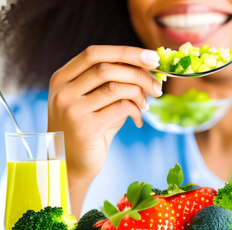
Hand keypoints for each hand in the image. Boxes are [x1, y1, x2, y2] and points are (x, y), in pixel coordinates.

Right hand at [47, 46, 161, 216]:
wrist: (72, 165)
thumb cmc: (89, 132)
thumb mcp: (96, 104)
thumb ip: (114, 85)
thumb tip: (148, 71)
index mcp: (62, 78)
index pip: (94, 53)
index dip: (126, 52)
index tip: (152, 58)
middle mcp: (63, 90)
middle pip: (107, 67)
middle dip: (139, 73)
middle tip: (158, 86)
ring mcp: (71, 108)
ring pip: (115, 86)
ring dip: (139, 92)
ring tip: (147, 103)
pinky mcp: (85, 127)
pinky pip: (120, 107)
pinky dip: (135, 110)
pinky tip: (138, 120)